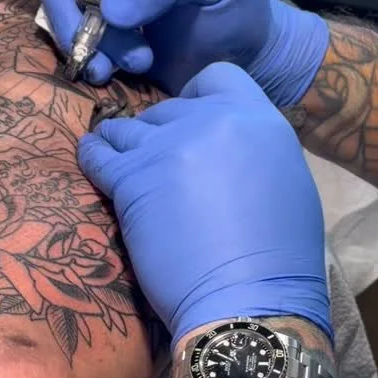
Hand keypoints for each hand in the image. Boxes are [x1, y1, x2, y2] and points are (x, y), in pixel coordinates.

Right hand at [41, 0, 328, 105]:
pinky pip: (75, 36)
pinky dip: (89, 57)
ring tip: (127, 63)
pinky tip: (111, 72)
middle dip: (72, 6)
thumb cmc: (235, 2)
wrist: (245, 57)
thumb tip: (108, 9)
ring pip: (64, 3)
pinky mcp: (106, 27)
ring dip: (86, 38)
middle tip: (91, 38)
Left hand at [78, 63, 330, 345]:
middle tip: (154, 163)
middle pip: (166, 108)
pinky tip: (90, 160)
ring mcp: (168, 146)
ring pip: (127, 128)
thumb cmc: (280, 260)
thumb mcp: (288, 184)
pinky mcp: (132, 178)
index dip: (196, 99)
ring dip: (121, 144)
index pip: (216, 77)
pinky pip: (98, 155)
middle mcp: (212, 120)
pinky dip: (92, 156)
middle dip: (158, 132)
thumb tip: (229, 150)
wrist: (248, 300)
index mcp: (260, 118)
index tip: (188, 125)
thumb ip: (253, 151)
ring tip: (114, 157)